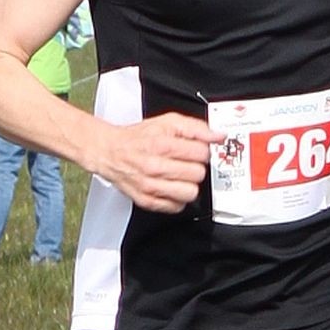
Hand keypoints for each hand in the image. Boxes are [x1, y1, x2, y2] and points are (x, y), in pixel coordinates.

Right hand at [97, 112, 219, 211]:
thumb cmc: (138, 138)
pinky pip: (176, 207)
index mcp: (162, 145)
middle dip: (195, 167)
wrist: (110, 152)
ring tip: (180, 176)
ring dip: (188, 184)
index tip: (195, 151)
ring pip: (190, 193)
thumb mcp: (167, 122)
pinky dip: (177, 198)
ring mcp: (150, 186)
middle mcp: (155, 167)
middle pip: (198, 174)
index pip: (202, 153)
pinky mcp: (147, 201)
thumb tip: (218, 136)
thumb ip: (196, 127)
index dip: (202, 151)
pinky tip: (171, 187)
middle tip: (186, 163)